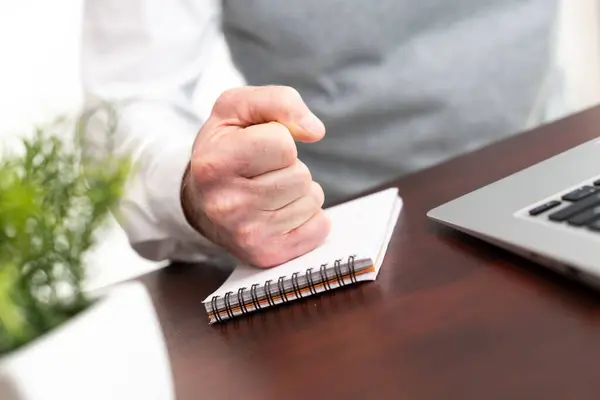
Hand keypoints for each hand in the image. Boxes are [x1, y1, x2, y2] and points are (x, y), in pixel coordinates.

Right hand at [181, 86, 330, 267]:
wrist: (201, 201)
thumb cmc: (223, 149)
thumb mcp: (236, 109)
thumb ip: (278, 101)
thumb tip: (314, 131)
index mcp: (213, 165)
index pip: (283, 143)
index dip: (278, 137)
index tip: (256, 145)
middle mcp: (227, 205)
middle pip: (300, 175)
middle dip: (288, 167)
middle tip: (261, 172)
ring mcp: (247, 235)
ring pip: (312, 199)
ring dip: (298, 191)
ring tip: (268, 191)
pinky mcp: (268, 255)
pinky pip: (320, 227)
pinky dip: (308, 217)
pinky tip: (279, 213)